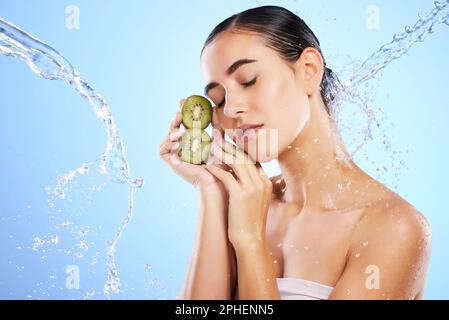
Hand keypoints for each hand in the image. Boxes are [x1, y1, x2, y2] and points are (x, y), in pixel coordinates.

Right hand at [159, 99, 232, 191]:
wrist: (217, 180)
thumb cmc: (220, 164)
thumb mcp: (217, 141)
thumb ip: (215, 126)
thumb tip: (213, 108)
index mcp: (193, 141)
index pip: (185, 123)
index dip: (183, 111)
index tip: (184, 100)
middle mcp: (182, 146)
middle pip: (174, 128)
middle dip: (175, 118)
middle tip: (180, 112)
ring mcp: (176, 154)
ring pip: (167, 137)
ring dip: (172, 130)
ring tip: (180, 130)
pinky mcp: (171, 162)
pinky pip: (162, 149)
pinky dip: (167, 143)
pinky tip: (177, 139)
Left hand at [204, 127, 272, 247]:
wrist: (251, 240)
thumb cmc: (249, 222)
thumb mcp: (256, 202)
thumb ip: (252, 188)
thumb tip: (240, 178)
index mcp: (266, 183)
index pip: (252, 160)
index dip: (240, 150)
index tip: (229, 143)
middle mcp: (261, 183)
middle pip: (245, 157)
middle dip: (231, 146)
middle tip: (218, 138)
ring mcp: (253, 188)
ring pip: (237, 162)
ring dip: (223, 153)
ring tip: (211, 146)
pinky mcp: (240, 195)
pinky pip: (227, 175)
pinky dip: (217, 168)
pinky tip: (208, 164)